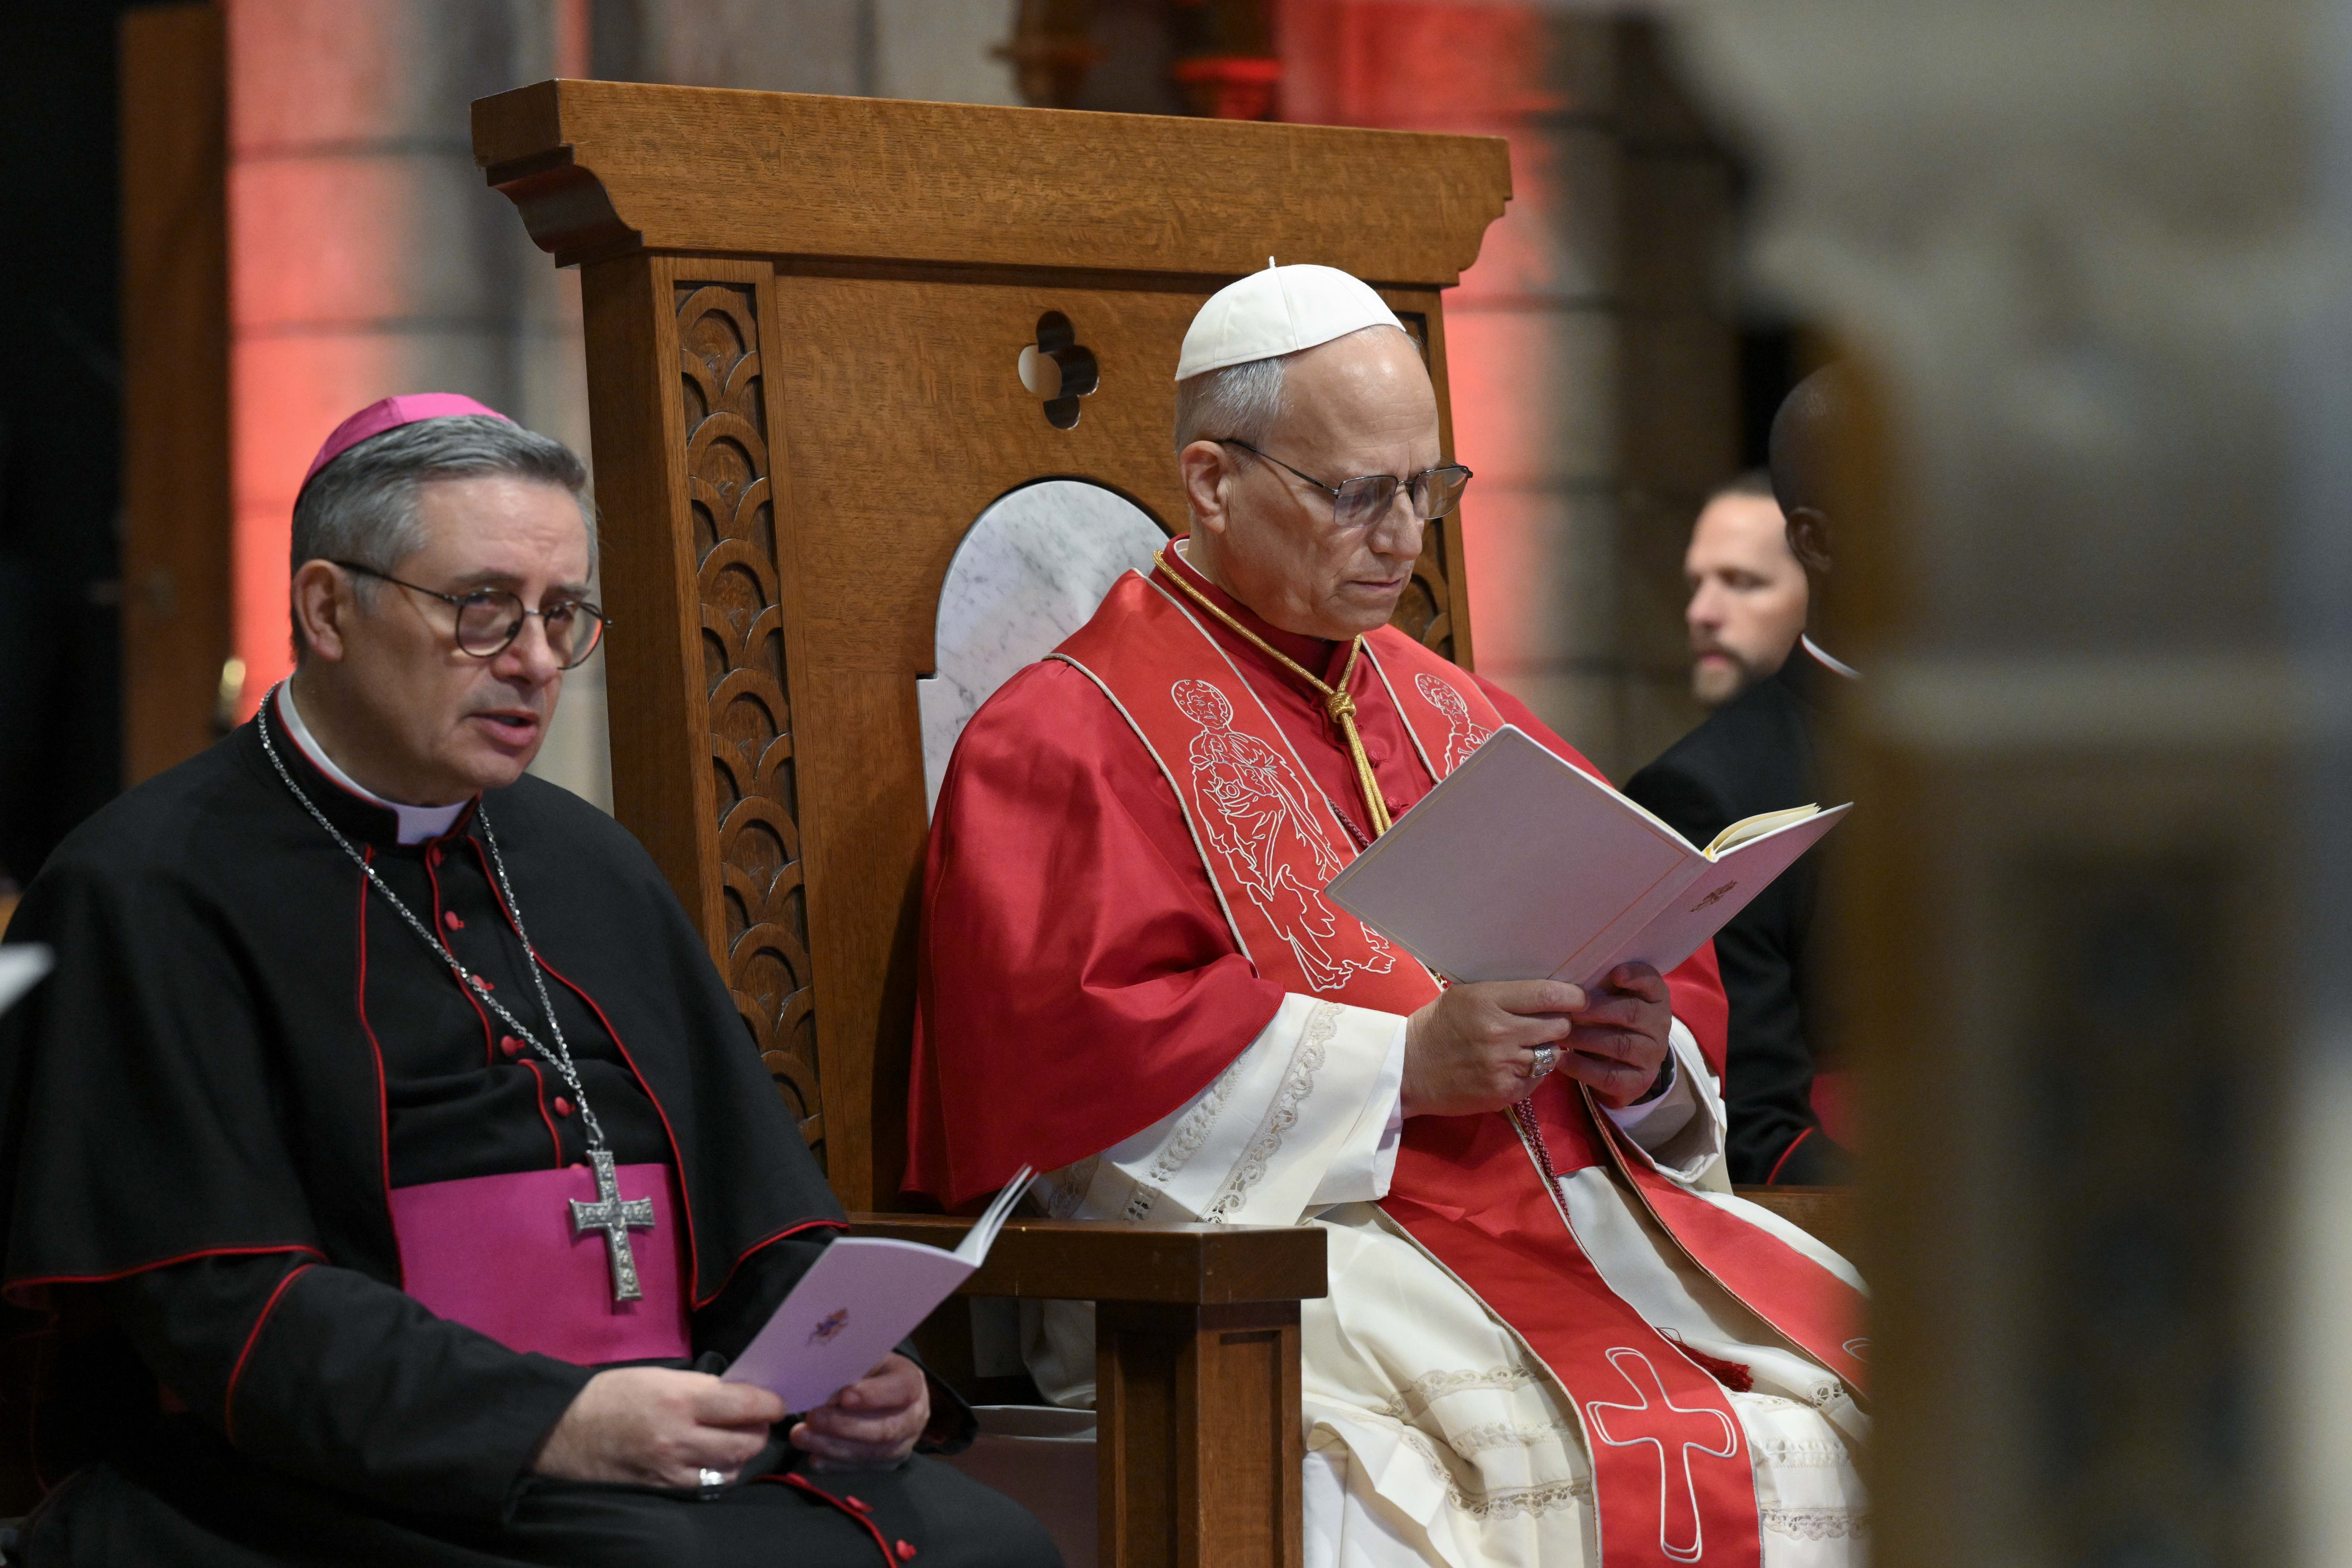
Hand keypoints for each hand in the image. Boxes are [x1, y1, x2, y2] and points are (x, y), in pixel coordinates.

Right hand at [531, 1367, 783, 1486]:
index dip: (771, 1404)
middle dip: (760, 1430)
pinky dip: (719, 1472)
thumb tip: (737, 1393)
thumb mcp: (659, 1376)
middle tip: (757, 1420)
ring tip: (736, 1439)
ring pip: (732, 1467)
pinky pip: (708, 1484)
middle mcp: (681, 1435)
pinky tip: (713, 1459)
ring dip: (743, 1453)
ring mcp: (673, 1466)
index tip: (776, 1402)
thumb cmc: (611, 1394)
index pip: (746, 1404)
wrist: (564, 1431)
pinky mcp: (663, 1487)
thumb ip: (701, 1386)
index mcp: (681, 1398)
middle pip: (747, 1441)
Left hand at [790, 1353, 929, 1469]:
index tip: (843, 1397)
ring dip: (832, 1447)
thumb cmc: (871, 1371)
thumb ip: (851, 1367)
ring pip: (870, 1454)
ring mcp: (902, 1445)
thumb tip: (822, 1380)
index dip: (875, 1395)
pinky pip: (860, 1468)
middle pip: (885, 1430)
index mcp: (913, 1382)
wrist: (885, 1394)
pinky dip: (834, 1464)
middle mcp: (914, 1417)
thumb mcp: (866, 1358)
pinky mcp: (886, 1464)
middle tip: (812, 1418)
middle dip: (844, 1426)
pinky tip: (813, 1456)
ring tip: (801, 1437)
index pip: (902, 1390)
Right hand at [1401, 979, 1583, 1116]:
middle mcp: (1499, 1032)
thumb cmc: (1437, 1026)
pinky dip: (1534, 1071)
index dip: (1573, 996)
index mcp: (1487, 1000)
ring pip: (1552, 1053)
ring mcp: (1503, 1066)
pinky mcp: (1505, 1092)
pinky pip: (1539, 1078)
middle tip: (1552, 1022)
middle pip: (1559, 1025)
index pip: (1548, 995)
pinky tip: (1516, 1065)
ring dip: (1547, 1048)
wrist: (1408, 1069)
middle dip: (1561, 1023)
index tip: (1580, 998)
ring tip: (1530, 1045)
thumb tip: (1549, 994)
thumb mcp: (1466, 996)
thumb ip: (1505, 994)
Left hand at [1563, 962, 1672, 1108]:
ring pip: (1620, 1045)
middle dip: (1597, 1010)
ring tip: (1558, 1034)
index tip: (1615, 974)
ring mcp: (1652, 1056)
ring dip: (1585, 1039)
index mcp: (1655, 999)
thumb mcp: (1610, 1001)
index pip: (1653, 983)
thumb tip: (1566, 979)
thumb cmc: (1610, 1022)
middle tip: (1567, 1009)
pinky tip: (1562, 1060)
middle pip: (1632, 1013)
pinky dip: (1583, 1068)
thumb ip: (1599, 987)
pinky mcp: (1639, 1082)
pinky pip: (1611, 1076)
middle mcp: (1659, 1026)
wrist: (1622, 1068)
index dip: (1636, 977)